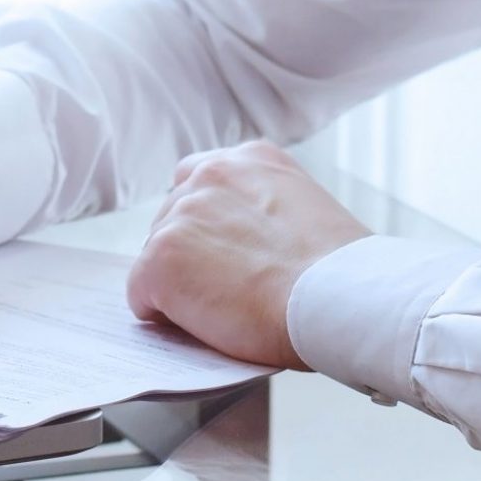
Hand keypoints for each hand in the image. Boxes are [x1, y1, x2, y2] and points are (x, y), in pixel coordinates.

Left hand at [126, 141, 370, 368]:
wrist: (338, 298)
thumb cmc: (338, 274)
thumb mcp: (307, 209)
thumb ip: (266, 208)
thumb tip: (243, 240)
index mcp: (251, 157)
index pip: (201, 178)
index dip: (209, 223)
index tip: (224, 250)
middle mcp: (211, 173)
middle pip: (173, 217)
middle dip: (192, 253)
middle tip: (229, 288)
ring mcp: (182, 213)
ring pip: (158, 256)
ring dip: (181, 283)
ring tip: (225, 308)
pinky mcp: (161, 258)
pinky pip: (142, 295)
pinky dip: (164, 315)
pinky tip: (204, 323)